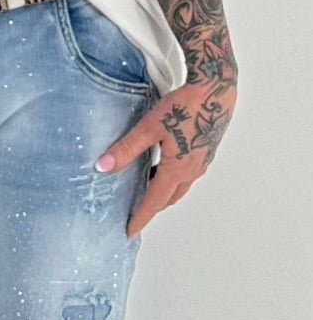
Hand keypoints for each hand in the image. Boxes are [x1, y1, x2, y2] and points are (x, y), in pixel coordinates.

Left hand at [95, 74, 238, 238]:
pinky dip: (172, 179)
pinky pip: (187, 175)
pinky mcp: (205, 151)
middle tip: (134, 212)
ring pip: (179, 187)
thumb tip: (103, 167)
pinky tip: (162, 165)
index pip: (154, 203)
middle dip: (151, 207)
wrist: (216, 88)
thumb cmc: (185, 105)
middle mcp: (192, 171)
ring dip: (163, 192)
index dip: (140, 218)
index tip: (129, 231)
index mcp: (177, 170)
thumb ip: (126, 149)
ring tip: (144, 188)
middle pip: (168, 198)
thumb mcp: (149, 127)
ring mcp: (201, 162)